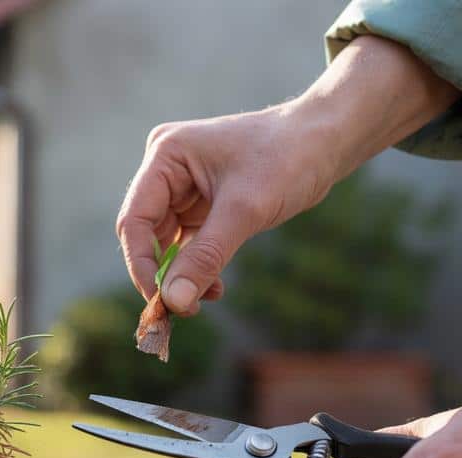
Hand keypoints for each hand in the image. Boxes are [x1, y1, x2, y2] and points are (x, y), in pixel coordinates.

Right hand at [115, 107, 334, 313]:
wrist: (326, 142)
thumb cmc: (287, 158)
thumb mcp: (244, 210)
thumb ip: (205, 256)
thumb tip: (173, 302)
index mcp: (165, 155)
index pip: (135, 219)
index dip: (141, 264)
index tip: (159, 302)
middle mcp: (166, 170)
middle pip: (145, 234)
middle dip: (160, 274)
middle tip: (177, 311)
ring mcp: (182, 188)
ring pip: (165, 244)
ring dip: (180, 275)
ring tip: (201, 302)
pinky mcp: (200, 204)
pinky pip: (187, 244)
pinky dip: (197, 268)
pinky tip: (214, 287)